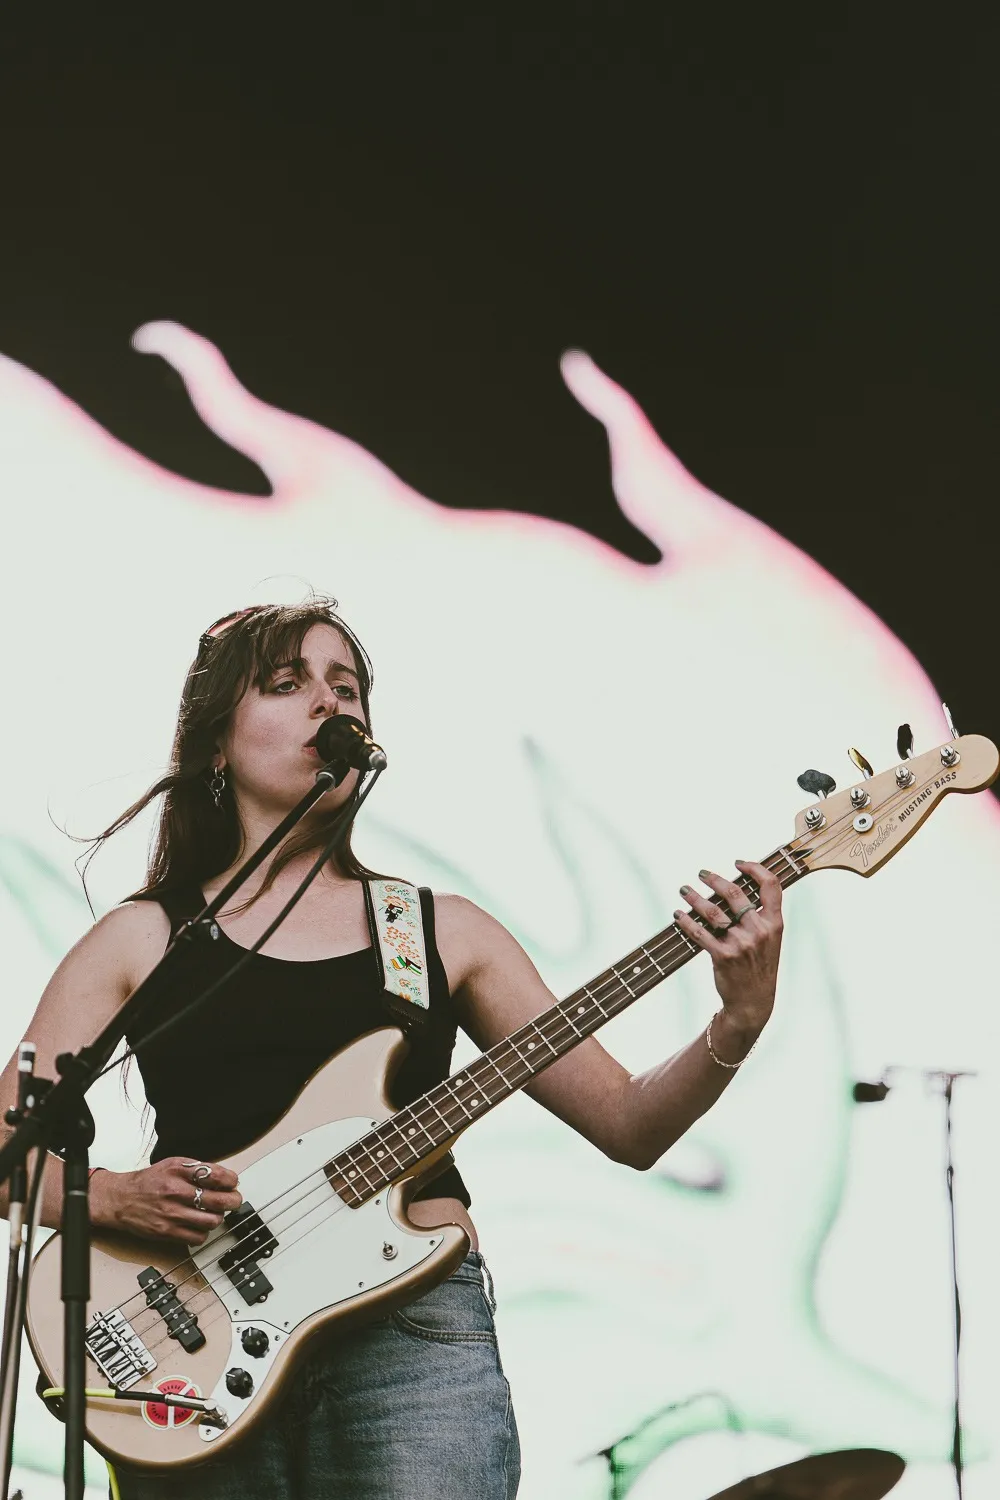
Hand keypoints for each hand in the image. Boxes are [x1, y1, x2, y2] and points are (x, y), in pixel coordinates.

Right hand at [90, 1157, 241, 1244]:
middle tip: (234, 1200)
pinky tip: (199, 1225)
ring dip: (218, 1217)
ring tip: (214, 1212)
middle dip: (233, 1201)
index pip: (216, 1175)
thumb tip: (224, 1177)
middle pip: (218, 1201)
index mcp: (178, 1171)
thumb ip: (197, 1169)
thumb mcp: (173, 1164)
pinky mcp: (167, 1232)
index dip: (231, 1180)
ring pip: (211, 1221)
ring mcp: (171, 1214)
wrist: (120, 1199)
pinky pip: (197, 1238)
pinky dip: (203, 1232)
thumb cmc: (148, 1181)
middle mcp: (175, 1192)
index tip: (233, 1182)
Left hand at [674, 859, 783, 1036]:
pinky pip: (699, 933)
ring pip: (713, 911)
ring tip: (684, 890)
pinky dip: (686, 921)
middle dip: (715, 879)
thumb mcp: (771, 940)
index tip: (738, 863)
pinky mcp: (723, 957)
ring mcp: (741, 944)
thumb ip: (760, 917)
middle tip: (702, 873)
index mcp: (775, 924)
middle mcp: (759, 931)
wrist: (754, 1002)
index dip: (755, 869)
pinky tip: (678, 915)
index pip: (771, 886)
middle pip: (735, 894)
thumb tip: (735, 888)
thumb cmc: (759, 966)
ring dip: (694, 897)